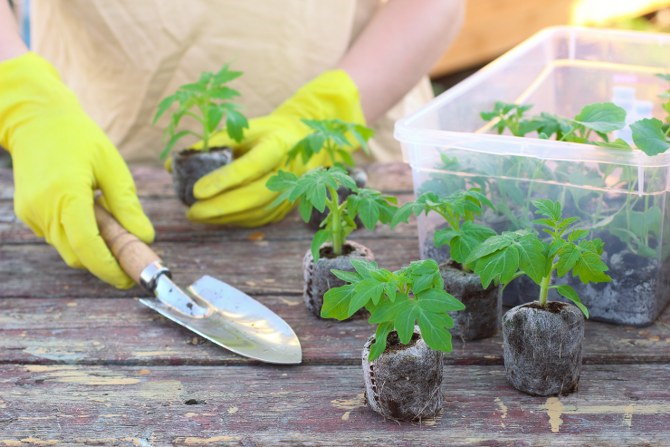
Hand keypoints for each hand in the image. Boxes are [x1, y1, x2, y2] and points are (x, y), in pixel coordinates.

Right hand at [0, 53, 154, 287]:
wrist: (36, 120)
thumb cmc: (79, 138)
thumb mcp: (113, 167)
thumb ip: (128, 205)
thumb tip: (145, 237)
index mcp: (66, 194)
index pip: (88, 245)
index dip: (109, 267)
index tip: (130, 278)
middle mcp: (43, 208)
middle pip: (78, 255)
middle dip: (105, 263)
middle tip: (133, 257)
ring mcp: (31, 213)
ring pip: (68, 249)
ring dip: (92, 248)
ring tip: (112, 224)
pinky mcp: (27, 214)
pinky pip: (57, 237)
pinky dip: (78, 236)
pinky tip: (89, 214)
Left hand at [181, 70, 365, 225]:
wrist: (306, 143)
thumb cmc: (268, 132)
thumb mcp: (244, 127)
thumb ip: (211, 144)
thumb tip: (172, 164)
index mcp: (279, 144)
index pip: (250, 165)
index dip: (223, 180)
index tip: (196, 190)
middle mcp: (289, 172)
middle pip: (254, 195)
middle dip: (220, 207)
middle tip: (191, 211)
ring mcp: (290, 193)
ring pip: (256, 212)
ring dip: (224, 217)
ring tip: (196, 214)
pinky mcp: (286, 208)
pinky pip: (258, 219)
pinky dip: (234, 220)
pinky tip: (215, 217)